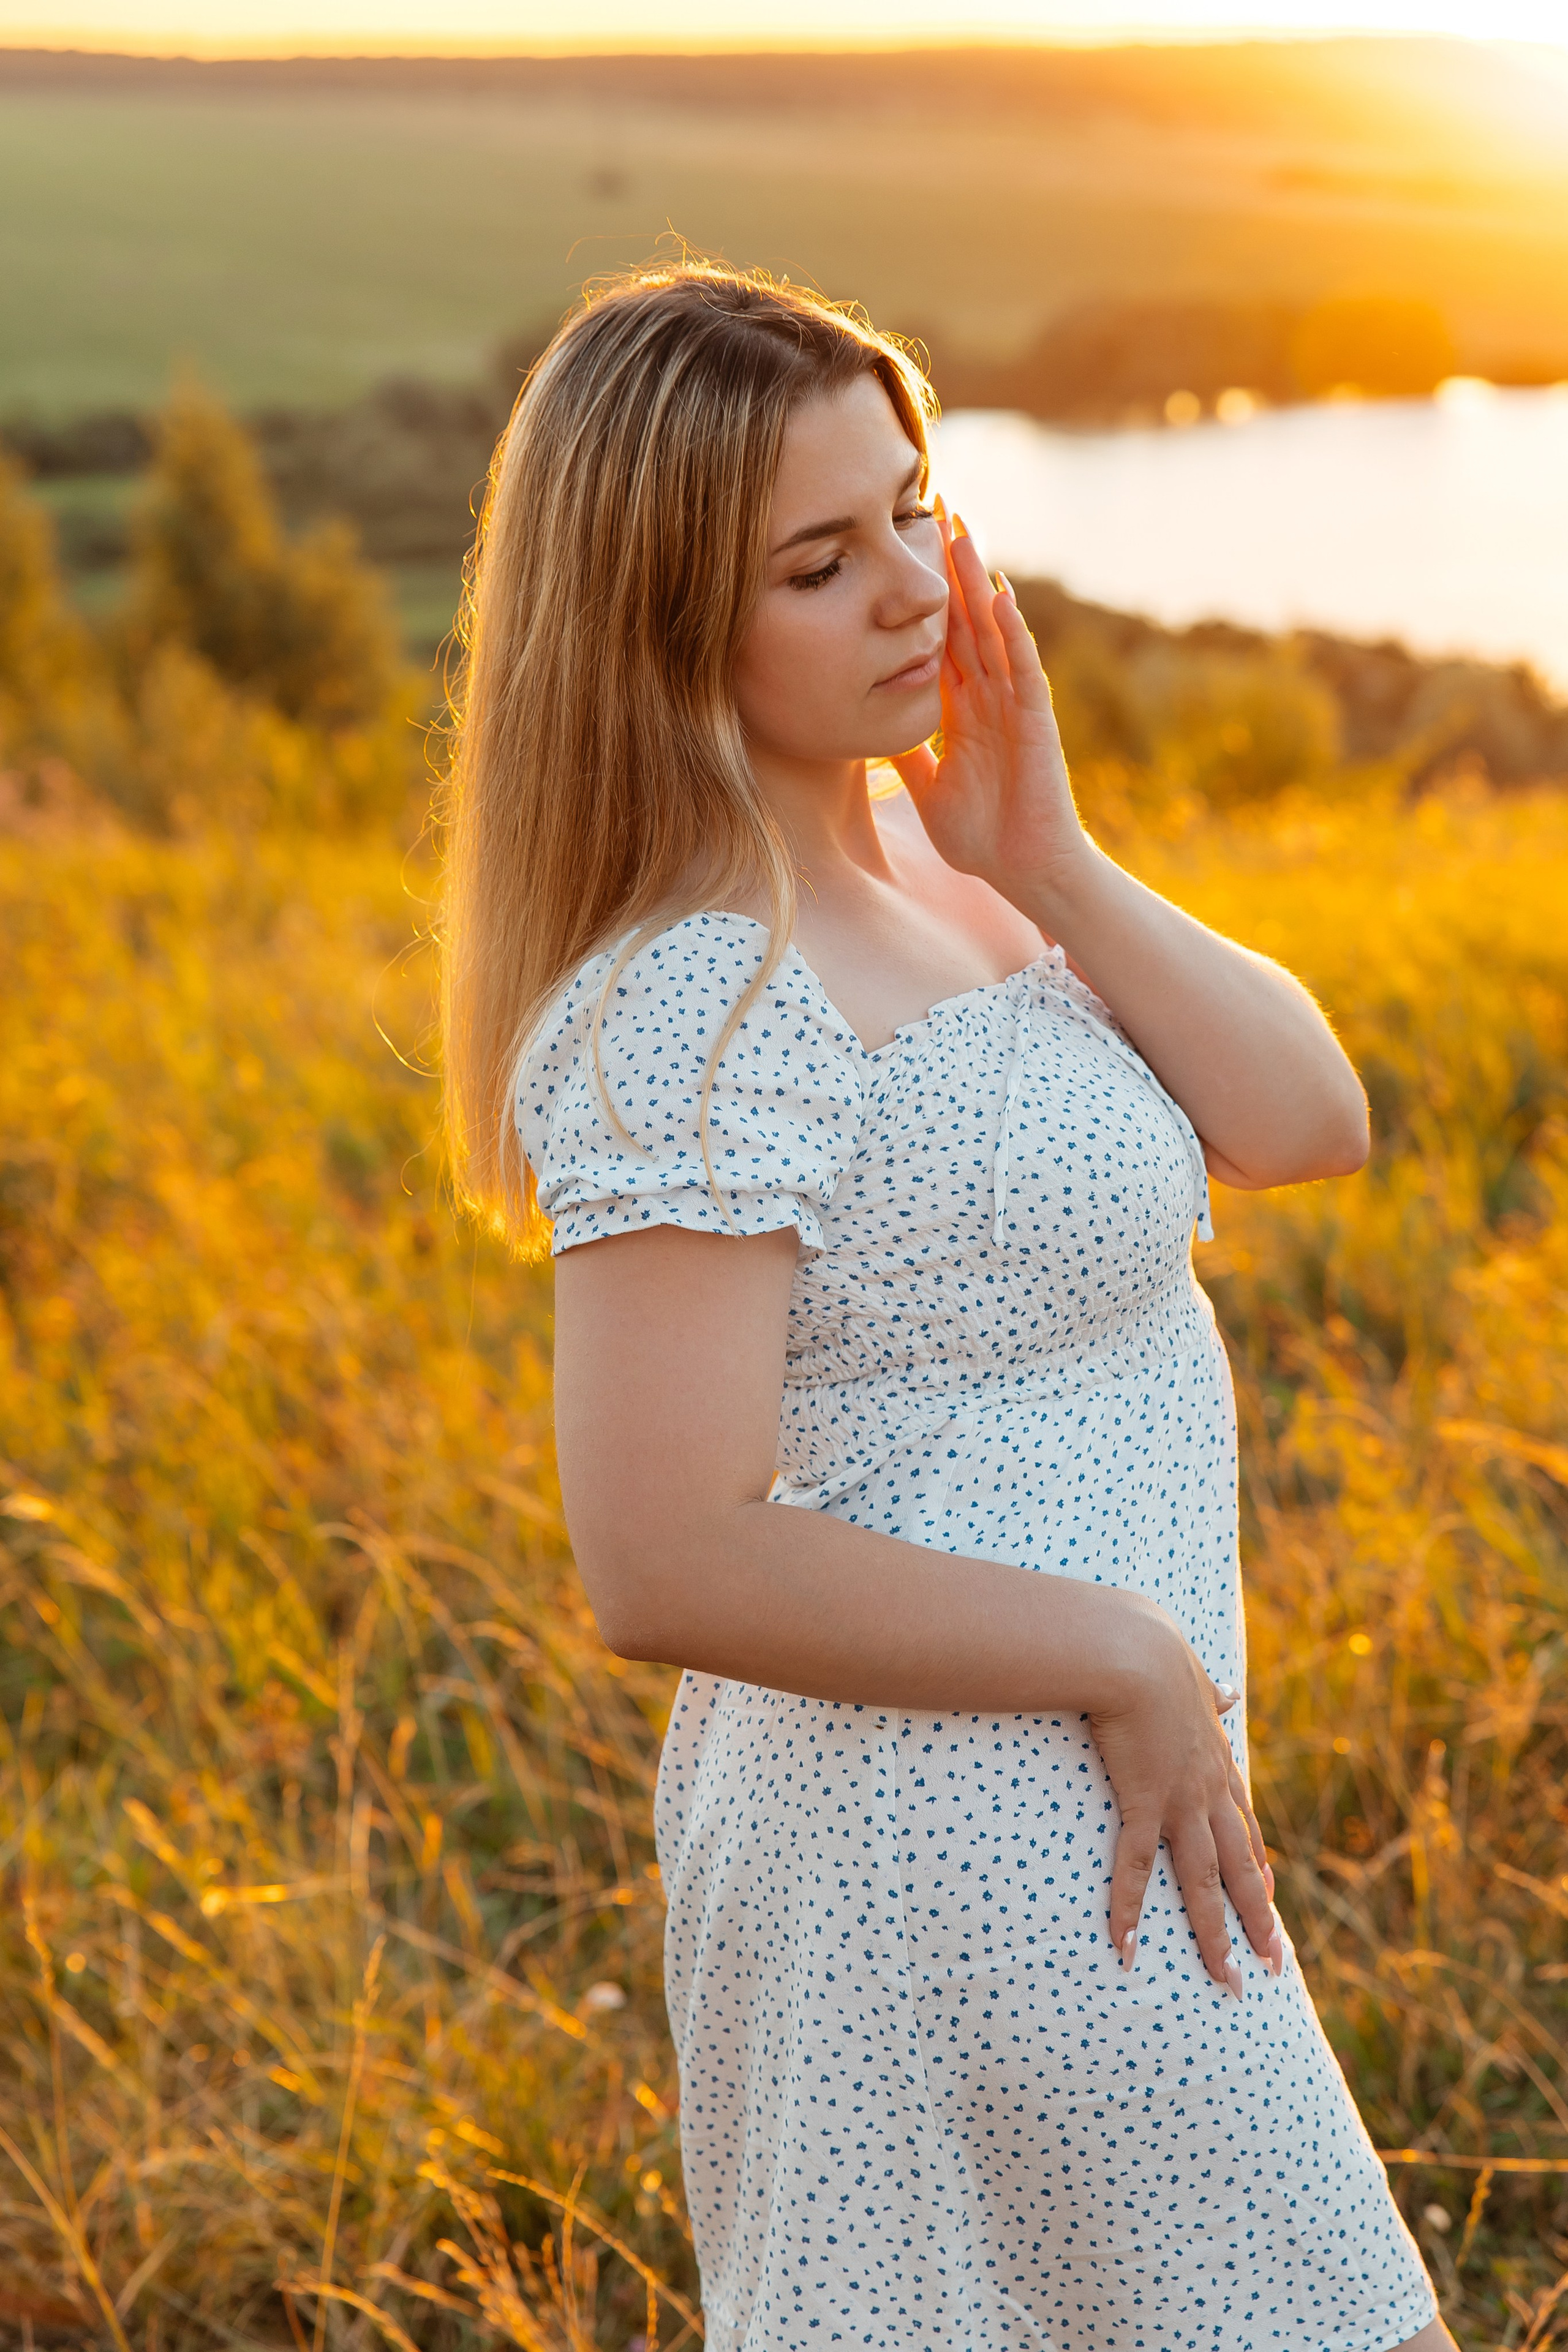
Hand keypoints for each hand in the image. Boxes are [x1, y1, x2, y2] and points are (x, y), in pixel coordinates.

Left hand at [890, 507, 1088, 902]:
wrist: (1024, 872)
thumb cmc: (984, 836)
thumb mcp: (927, 787)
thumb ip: (906, 752)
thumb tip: (871, 724)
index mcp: (962, 710)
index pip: (941, 638)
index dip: (924, 596)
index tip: (906, 549)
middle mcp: (989, 697)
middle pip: (967, 618)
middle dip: (952, 567)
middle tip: (937, 507)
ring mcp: (1014, 705)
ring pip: (995, 630)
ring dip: (980, 581)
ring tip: (964, 530)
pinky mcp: (1035, 722)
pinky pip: (1023, 669)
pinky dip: (1013, 632)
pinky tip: (1001, 595)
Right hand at [1091, 1595, 1281, 1992]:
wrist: (1132, 1650)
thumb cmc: (1155, 1653)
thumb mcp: (1194, 1678)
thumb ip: (1210, 1695)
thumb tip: (1229, 1692)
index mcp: (1217, 1762)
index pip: (1246, 1825)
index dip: (1259, 1863)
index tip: (1272, 1893)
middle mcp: (1208, 1790)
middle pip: (1240, 1867)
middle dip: (1259, 1918)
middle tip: (1275, 1964)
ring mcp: (1180, 1800)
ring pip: (1203, 1881)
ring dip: (1215, 1934)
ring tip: (1228, 1980)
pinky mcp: (1144, 1801)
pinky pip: (1134, 1867)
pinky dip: (1129, 1908)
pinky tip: (1126, 1948)